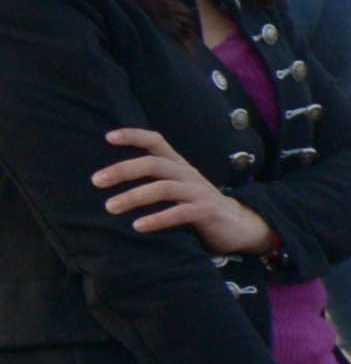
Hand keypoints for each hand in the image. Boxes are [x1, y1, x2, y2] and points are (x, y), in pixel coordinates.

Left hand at [88, 126, 272, 262]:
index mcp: (179, 166)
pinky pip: (180, 212)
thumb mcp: (177, 189)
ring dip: (134, 196)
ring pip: (163, 188)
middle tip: (96, 181)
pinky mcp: (208, 211)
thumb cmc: (198, 207)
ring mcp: (199, 192)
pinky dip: (158, 218)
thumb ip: (154, 181)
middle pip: (154, 164)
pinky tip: (138, 226)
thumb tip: (110, 183)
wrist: (241, 227)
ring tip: (110, 207)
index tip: (108, 137)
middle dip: (123, 170)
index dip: (134, 136)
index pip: (156, 141)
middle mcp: (188, 174)